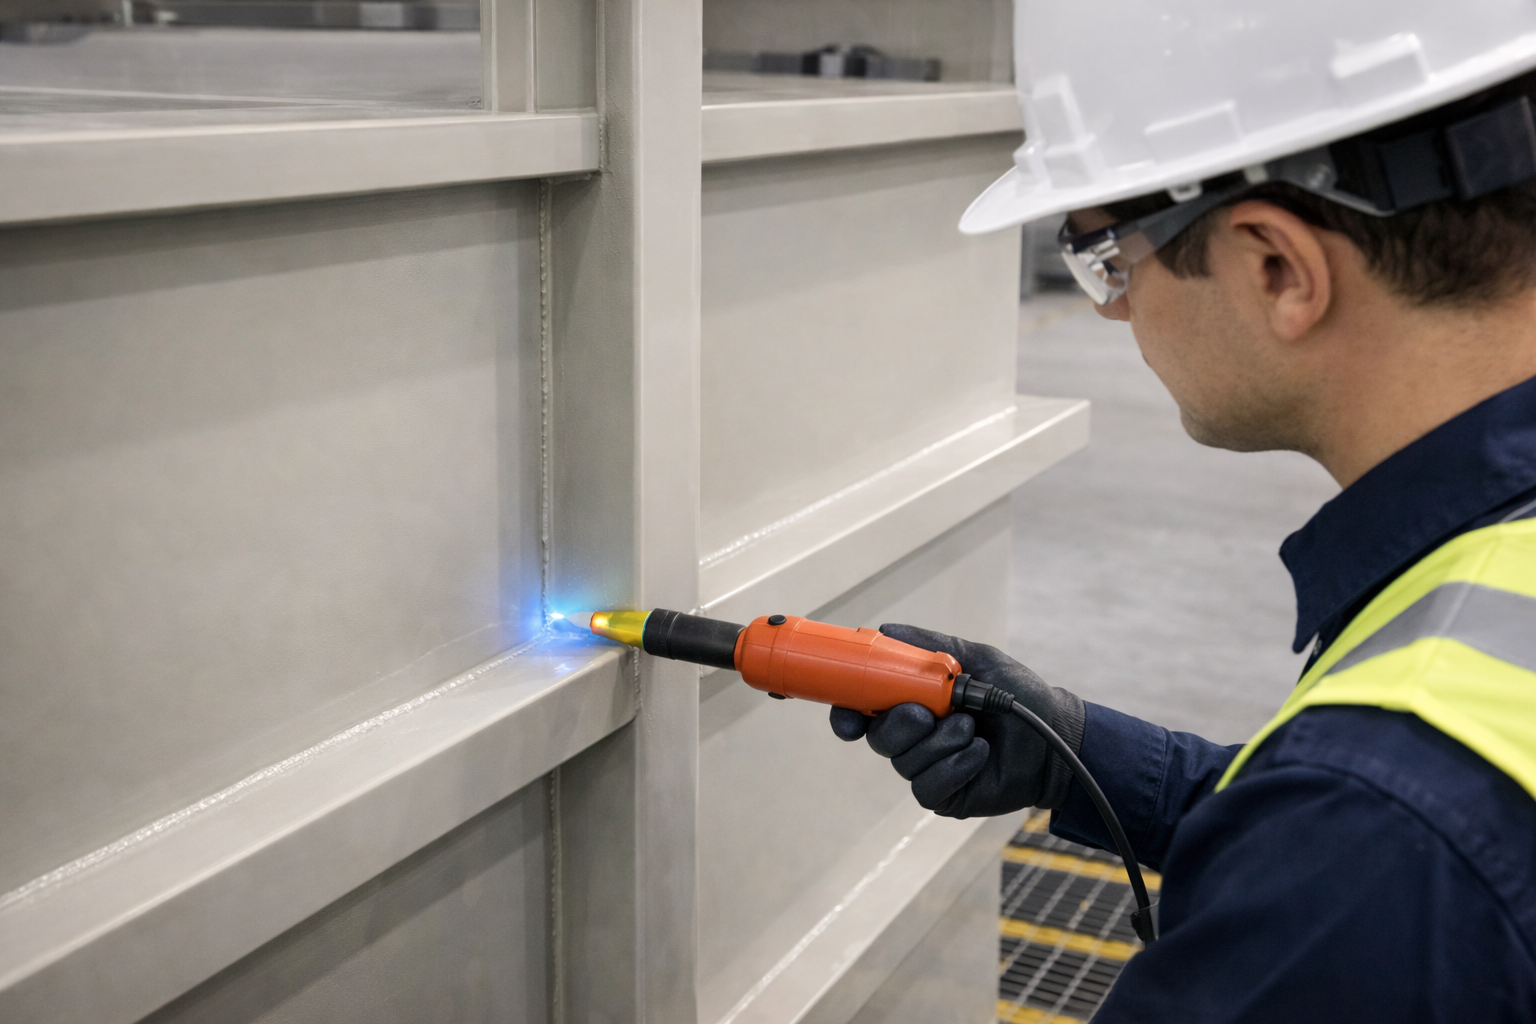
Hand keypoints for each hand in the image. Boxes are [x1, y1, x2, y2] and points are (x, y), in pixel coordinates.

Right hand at [829, 624, 1083, 817]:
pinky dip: (956, 765)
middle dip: (899, 724)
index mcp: (912, 702)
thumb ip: (930, 647)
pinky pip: (928, 786)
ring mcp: (927, 768)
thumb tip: (886, 629)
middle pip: (878, 737)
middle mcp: (914, 737)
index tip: (848, 716)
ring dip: (940, 741)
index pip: (863, 710)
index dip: (846, 713)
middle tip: (927, 713)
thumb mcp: (975, 659)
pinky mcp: (944, 795)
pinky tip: (980, 752)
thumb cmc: (1017, 696)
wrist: (1056, 736)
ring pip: (904, 761)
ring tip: (973, 728)